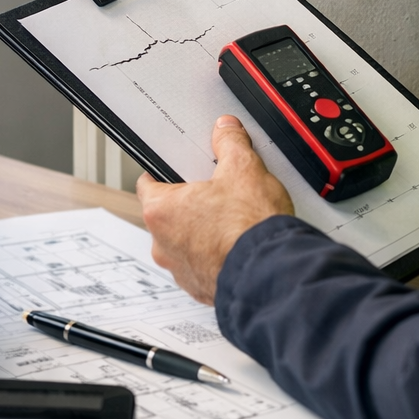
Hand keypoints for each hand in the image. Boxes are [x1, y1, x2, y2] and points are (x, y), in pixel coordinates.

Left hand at [137, 116, 293, 304]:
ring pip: (185, 243)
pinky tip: (238, 246)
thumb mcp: (243, 169)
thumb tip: (226, 130)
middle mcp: (162, 244)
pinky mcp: (200, 288)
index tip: (175, 169)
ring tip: (232, 222)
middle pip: (168, 214)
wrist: (270, 273)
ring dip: (202, 233)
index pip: (148, 183)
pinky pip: (203, 266)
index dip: (163, 172)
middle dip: (190, 204)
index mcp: (160, 211)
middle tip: (215, 194)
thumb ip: (230, 143)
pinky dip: (216, 257)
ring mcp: (180, 270)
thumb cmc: (249, 227)